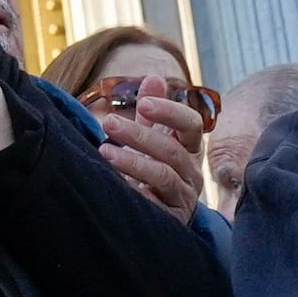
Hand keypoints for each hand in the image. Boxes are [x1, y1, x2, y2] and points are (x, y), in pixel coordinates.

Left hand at [92, 88, 207, 218]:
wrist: (161, 216)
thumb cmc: (154, 169)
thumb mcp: (153, 138)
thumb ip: (152, 111)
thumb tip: (153, 76)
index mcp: (190, 149)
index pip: (192, 125)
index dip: (170, 112)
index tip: (143, 103)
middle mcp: (192, 172)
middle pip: (172, 150)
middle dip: (139, 134)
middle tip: (109, 123)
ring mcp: (183, 196)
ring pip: (164, 175)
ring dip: (133, 162)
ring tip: (105, 152)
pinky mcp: (172, 220)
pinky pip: (157, 206)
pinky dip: (138, 194)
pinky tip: (119, 186)